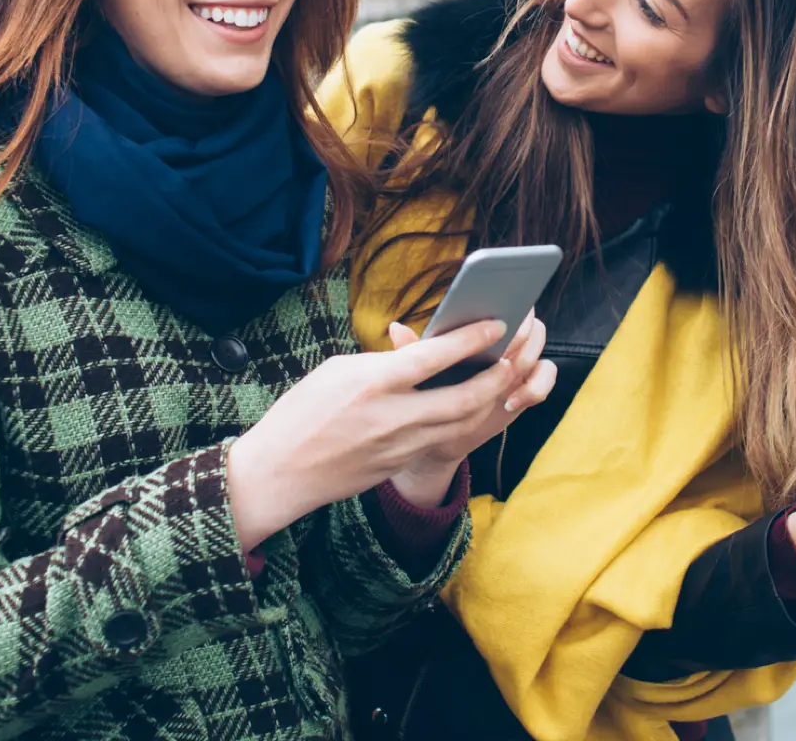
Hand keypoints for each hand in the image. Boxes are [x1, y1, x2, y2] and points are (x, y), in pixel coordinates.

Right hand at [227, 319, 543, 549]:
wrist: (280, 472)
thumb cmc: (302, 411)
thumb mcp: (336, 370)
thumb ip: (383, 362)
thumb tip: (418, 356)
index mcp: (371, 382)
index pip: (433, 357)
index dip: (470, 339)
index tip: (496, 323)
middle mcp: (391, 416)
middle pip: (462, 399)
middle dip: (496, 378)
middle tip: (514, 358)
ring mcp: (398, 446)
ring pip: (461, 425)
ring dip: (488, 402)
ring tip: (505, 381)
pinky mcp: (398, 466)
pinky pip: (441, 442)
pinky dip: (463, 423)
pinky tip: (474, 407)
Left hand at [384, 311, 556, 507]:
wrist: (438, 425)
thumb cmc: (427, 387)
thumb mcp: (416, 368)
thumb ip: (413, 350)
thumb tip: (396, 328)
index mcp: (481, 324)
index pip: (508, 299)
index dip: (509, 308)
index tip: (499, 321)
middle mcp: (506, 338)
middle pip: (531, 325)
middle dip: (522, 338)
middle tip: (505, 354)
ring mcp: (521, 361)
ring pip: (539, 351)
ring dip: (527, 363)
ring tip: (507, 379)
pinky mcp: (529, 384)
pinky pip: (546, 378)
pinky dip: (535, 388)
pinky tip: (511, 402)